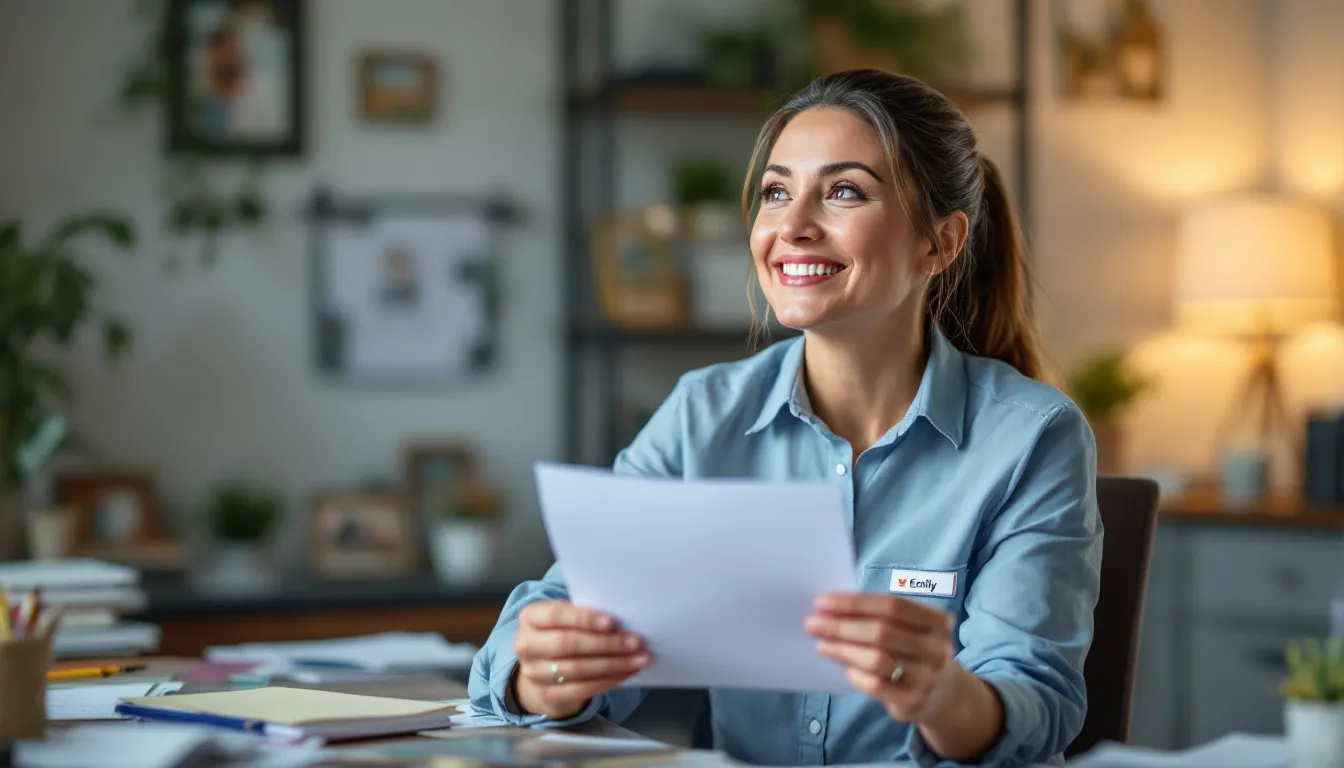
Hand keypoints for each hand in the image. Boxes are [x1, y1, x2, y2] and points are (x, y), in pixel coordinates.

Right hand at [511, 600, 650, 718]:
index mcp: (530, 617)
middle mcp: (526, 645)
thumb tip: (622, 619)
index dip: (584, 618)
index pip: (555, 615)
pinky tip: (627, 673)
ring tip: (639, 658)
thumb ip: (584, 616)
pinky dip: (609, 681)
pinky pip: (582, 689)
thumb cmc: (561, 633)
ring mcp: (534, 673)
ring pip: (578, 669)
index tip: (612, 621)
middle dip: (606, 643)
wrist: (542, 668)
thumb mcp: (566, 618)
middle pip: (568, 644)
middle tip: (635, 641)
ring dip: (614, 664)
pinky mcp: (547, 695)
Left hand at [805, 593, 955, 722]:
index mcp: (937, 622)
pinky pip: (876, 685)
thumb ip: (880, 617)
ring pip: (877, 659)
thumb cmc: (914, 651)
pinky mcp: (914, 701)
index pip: (891, 605)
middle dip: (841, 626)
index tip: (822, 601)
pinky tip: (844, 668)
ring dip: (843, 649)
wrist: (944, 695)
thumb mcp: (911, 630)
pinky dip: (855, 674)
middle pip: (882, 631)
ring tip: (822, 645)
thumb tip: (831, 609)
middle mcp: (936, 648)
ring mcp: (928, 677)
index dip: (854, 603)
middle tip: (813, 624)